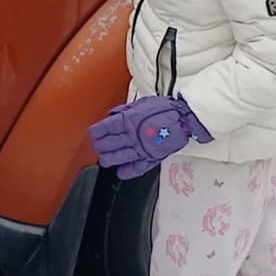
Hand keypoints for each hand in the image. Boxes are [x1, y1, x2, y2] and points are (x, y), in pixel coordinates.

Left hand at [86, 95, 212, 179]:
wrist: (184, 118)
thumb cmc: (164, 108)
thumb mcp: (141, 103)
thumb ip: (125, 110)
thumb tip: (112, 115)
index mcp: (129, 120)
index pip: (106, 128)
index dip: (96, 132)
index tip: (92, 134)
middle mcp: (132, 135)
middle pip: (110, 144)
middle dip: (100, 146)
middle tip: (96, 147)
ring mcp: (142, 148)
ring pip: (120, 157)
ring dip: (109, 159)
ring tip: (104, 160)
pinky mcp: (152, 157)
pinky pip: (138, 167)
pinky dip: (128, 171)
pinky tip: (121, 173)